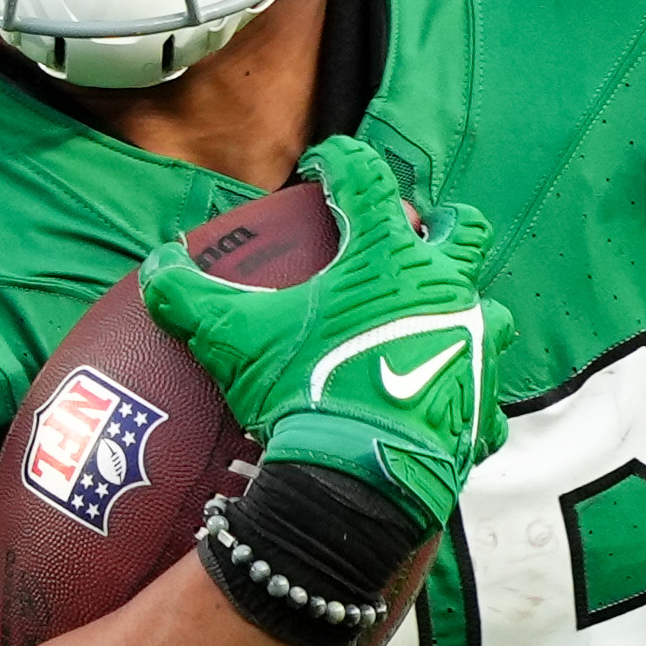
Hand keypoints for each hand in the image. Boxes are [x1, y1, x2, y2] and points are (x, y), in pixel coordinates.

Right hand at [142, 130, 515, 537]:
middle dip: (443, 223)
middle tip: (419, 232)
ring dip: (462, 308)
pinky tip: (436, 403)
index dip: (341, 162)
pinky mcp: (482, 406)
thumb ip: (188, 295)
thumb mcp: (231, 339)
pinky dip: (462, 391)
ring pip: (488, 309)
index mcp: (387, 258)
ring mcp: (473, 346)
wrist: (356, 482)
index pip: (368, 180)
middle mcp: (444, 290)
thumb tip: (157, 265)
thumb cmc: (301, 394)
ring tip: (431, 323)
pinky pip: (482, 392)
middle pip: (464, 230)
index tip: (324, 167)